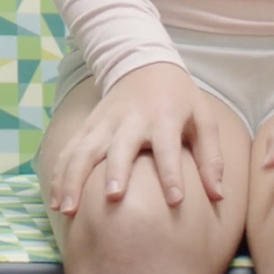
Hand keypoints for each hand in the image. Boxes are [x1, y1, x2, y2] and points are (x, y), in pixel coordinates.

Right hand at [45, 61, 226, 215]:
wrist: (144, 64)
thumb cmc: (180, 100)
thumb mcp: (204, 120)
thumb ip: (211, 158)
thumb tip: (218, 197)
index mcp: (163, 118)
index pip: (168, 148)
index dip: (172, 174)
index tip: (176, 201)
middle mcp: (130, 121)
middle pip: (120, 147)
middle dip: (116, 171)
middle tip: (113, 197)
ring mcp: (104, 123)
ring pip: (83, 151)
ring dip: (73, 179)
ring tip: (66, 209)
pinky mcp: (87, 126)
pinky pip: (69, 152)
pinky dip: (59, 176)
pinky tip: (55, 202)